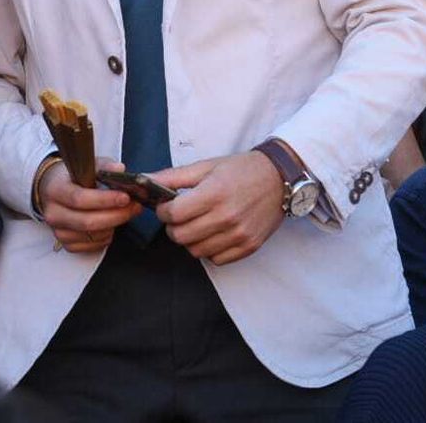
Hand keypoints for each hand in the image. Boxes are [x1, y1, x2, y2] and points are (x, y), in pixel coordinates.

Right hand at [37, 158, 140, 252]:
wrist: (53, 190)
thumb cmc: (72, 178)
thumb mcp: (87, 166)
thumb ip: (104, 167)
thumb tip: (119, 169)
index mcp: (56, 190)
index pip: (80, 199)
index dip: (105, 200)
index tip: (125, 197)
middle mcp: (54, 213)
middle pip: (88, 221)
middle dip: (116, 215)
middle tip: (133, 207)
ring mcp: (59, 231)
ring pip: (93, 235)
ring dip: (114, 225)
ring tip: (124, 212)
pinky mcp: (66, 244)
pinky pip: (93, 246)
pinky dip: (107, 236)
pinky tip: (110, 224)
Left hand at [153, 151, 284, 265]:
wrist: (280, 178)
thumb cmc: (242, 170)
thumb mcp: (206, 166)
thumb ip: (173, 176)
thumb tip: (144, 180)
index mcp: (214, 193)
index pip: (174, 214)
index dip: (163, 211)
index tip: (165, 207)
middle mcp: (226, 217)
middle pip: (181, 236)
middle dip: (172, 227)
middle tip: (178, 218)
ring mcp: (239, 234)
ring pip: (196, 251)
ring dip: (190, 240)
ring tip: (196, 225)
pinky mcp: (249, 246)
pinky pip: (216, 259)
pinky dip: (209, 250)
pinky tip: (212, 234)